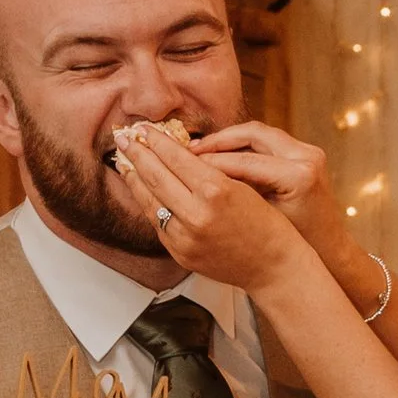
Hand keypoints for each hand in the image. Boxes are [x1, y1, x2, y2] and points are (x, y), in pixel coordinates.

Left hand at [114, 121, 306, 293]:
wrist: (274, 267)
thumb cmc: (266, 224)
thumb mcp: (243, 186)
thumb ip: (208, 170)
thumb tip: (177, 152)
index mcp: (216, 190)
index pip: (176, 158)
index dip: (157, 141)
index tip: (145, 129)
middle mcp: (197, 214)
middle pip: (156, 177)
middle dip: (137, 155)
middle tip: (123, 139)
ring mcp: (185, 237)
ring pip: (150, 202)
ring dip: (135, 180)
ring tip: (125, 163)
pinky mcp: (181, 254)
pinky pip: (158, 224)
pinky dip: (148, 204)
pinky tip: (143, 193)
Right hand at [190, 122, 381, 304]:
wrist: (328, 250)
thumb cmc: (298, 244)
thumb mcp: (261, 222)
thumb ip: (234, 197)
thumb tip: (197, 177)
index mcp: (299, 176)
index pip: (246, 161)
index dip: (211, 161)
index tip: (184, 163)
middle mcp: (307, 157)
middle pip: (252, 133)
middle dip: (216, 141)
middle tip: (187, 149)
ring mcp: (308, 151)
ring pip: (257, 133)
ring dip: (227, 140)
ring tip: (199, 151)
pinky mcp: (305, 152)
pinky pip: (265, 141)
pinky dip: (241, 145)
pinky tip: (219, 155)